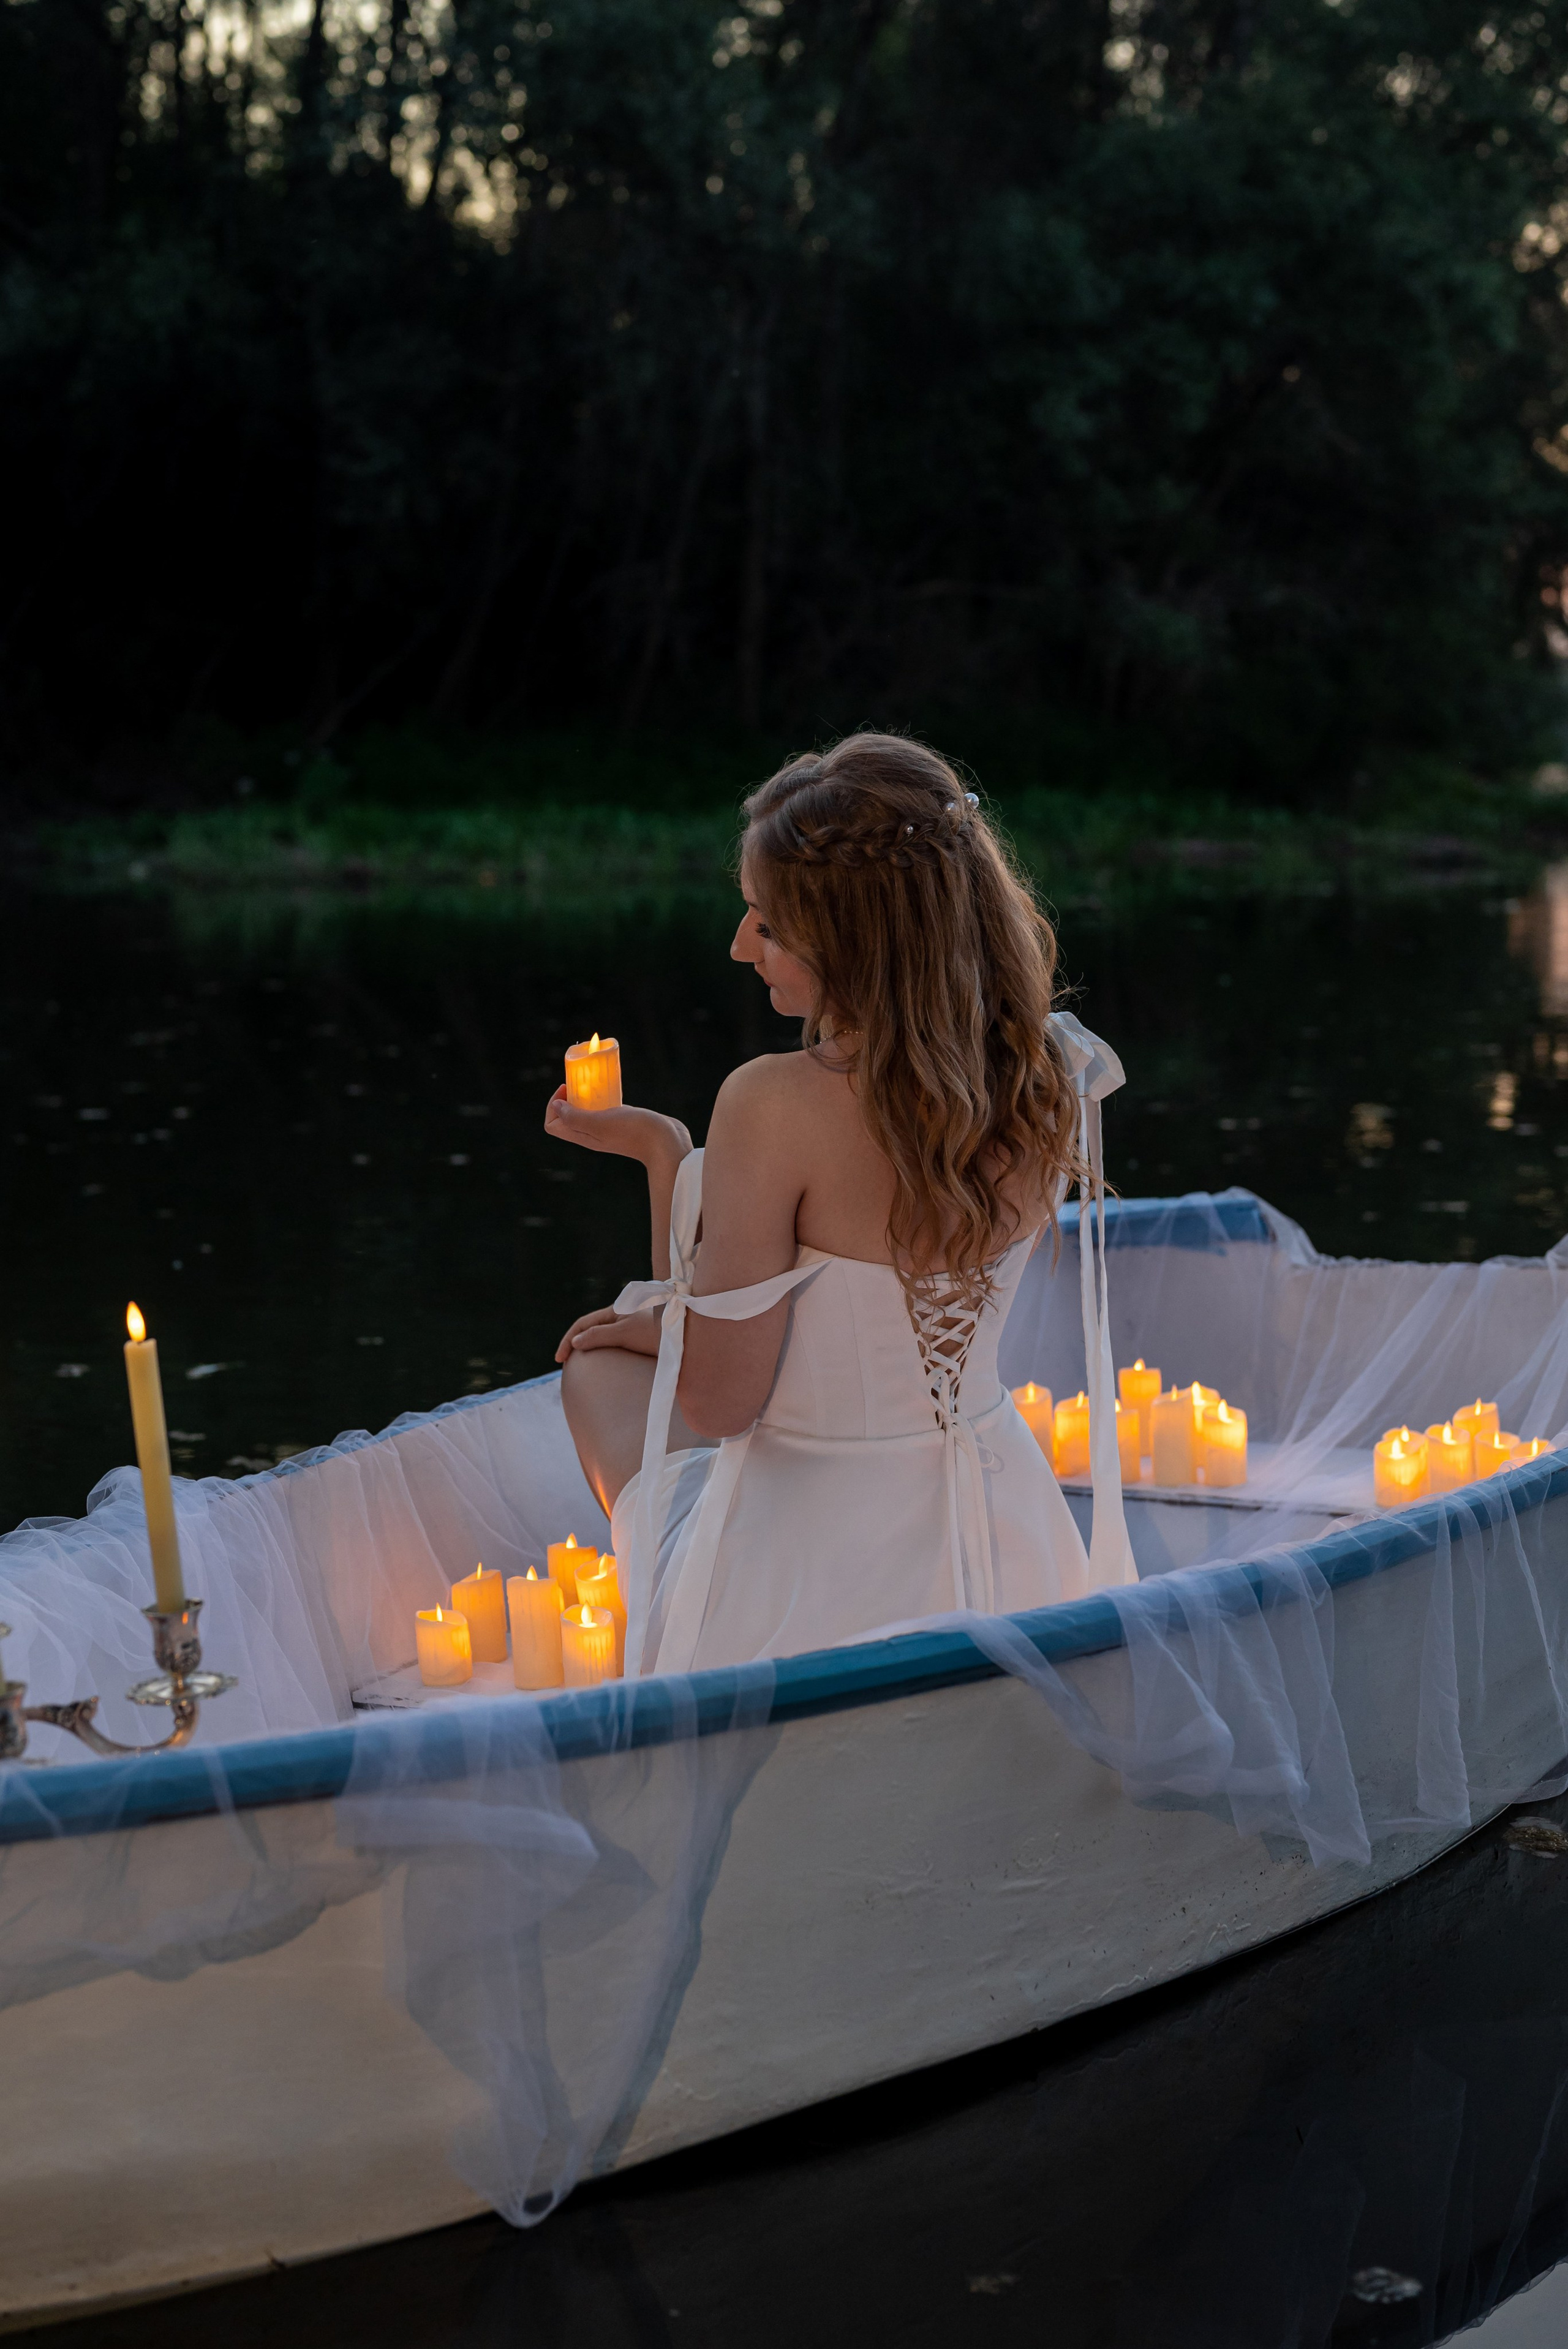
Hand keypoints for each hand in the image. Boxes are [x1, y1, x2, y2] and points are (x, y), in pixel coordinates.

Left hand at [544, 1086, 692, 1166]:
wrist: (666, 1142)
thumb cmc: (633, 1131)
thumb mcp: (600, 1123)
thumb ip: (576, 1118)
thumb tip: (556, 1107)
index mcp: (583, 1137)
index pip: (553, 1125)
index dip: (553, 1106)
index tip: (566, 1090)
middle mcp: (592, 1135)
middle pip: (567, 1118)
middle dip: (567, 1098)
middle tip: (579, 1083)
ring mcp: (607, 1130)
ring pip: (585, 1112)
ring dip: (584, 1097)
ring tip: (592, 1084)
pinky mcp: (622, 1123)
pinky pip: (603, 1109)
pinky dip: (601, 1097)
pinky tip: (610, 1089)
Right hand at [554, 1305, 664, 1364]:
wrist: (689, 1332)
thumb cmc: (657, 1330)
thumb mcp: (625, 1333)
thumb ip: (599, 1335)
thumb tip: (577, 1342)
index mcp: (615, 1310)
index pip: (583, 1324)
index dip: (568, 1340)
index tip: (559, 1360)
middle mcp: (622, 1315)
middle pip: (591, 1329)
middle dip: (577, 1344)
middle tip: (566, 1363)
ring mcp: (632, 1325)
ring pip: (605, 1337)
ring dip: (591, 1349)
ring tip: (582, 1366)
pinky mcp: (642, 1337)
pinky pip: (618, 1344)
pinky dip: (607, 1353)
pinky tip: (607, 1365)